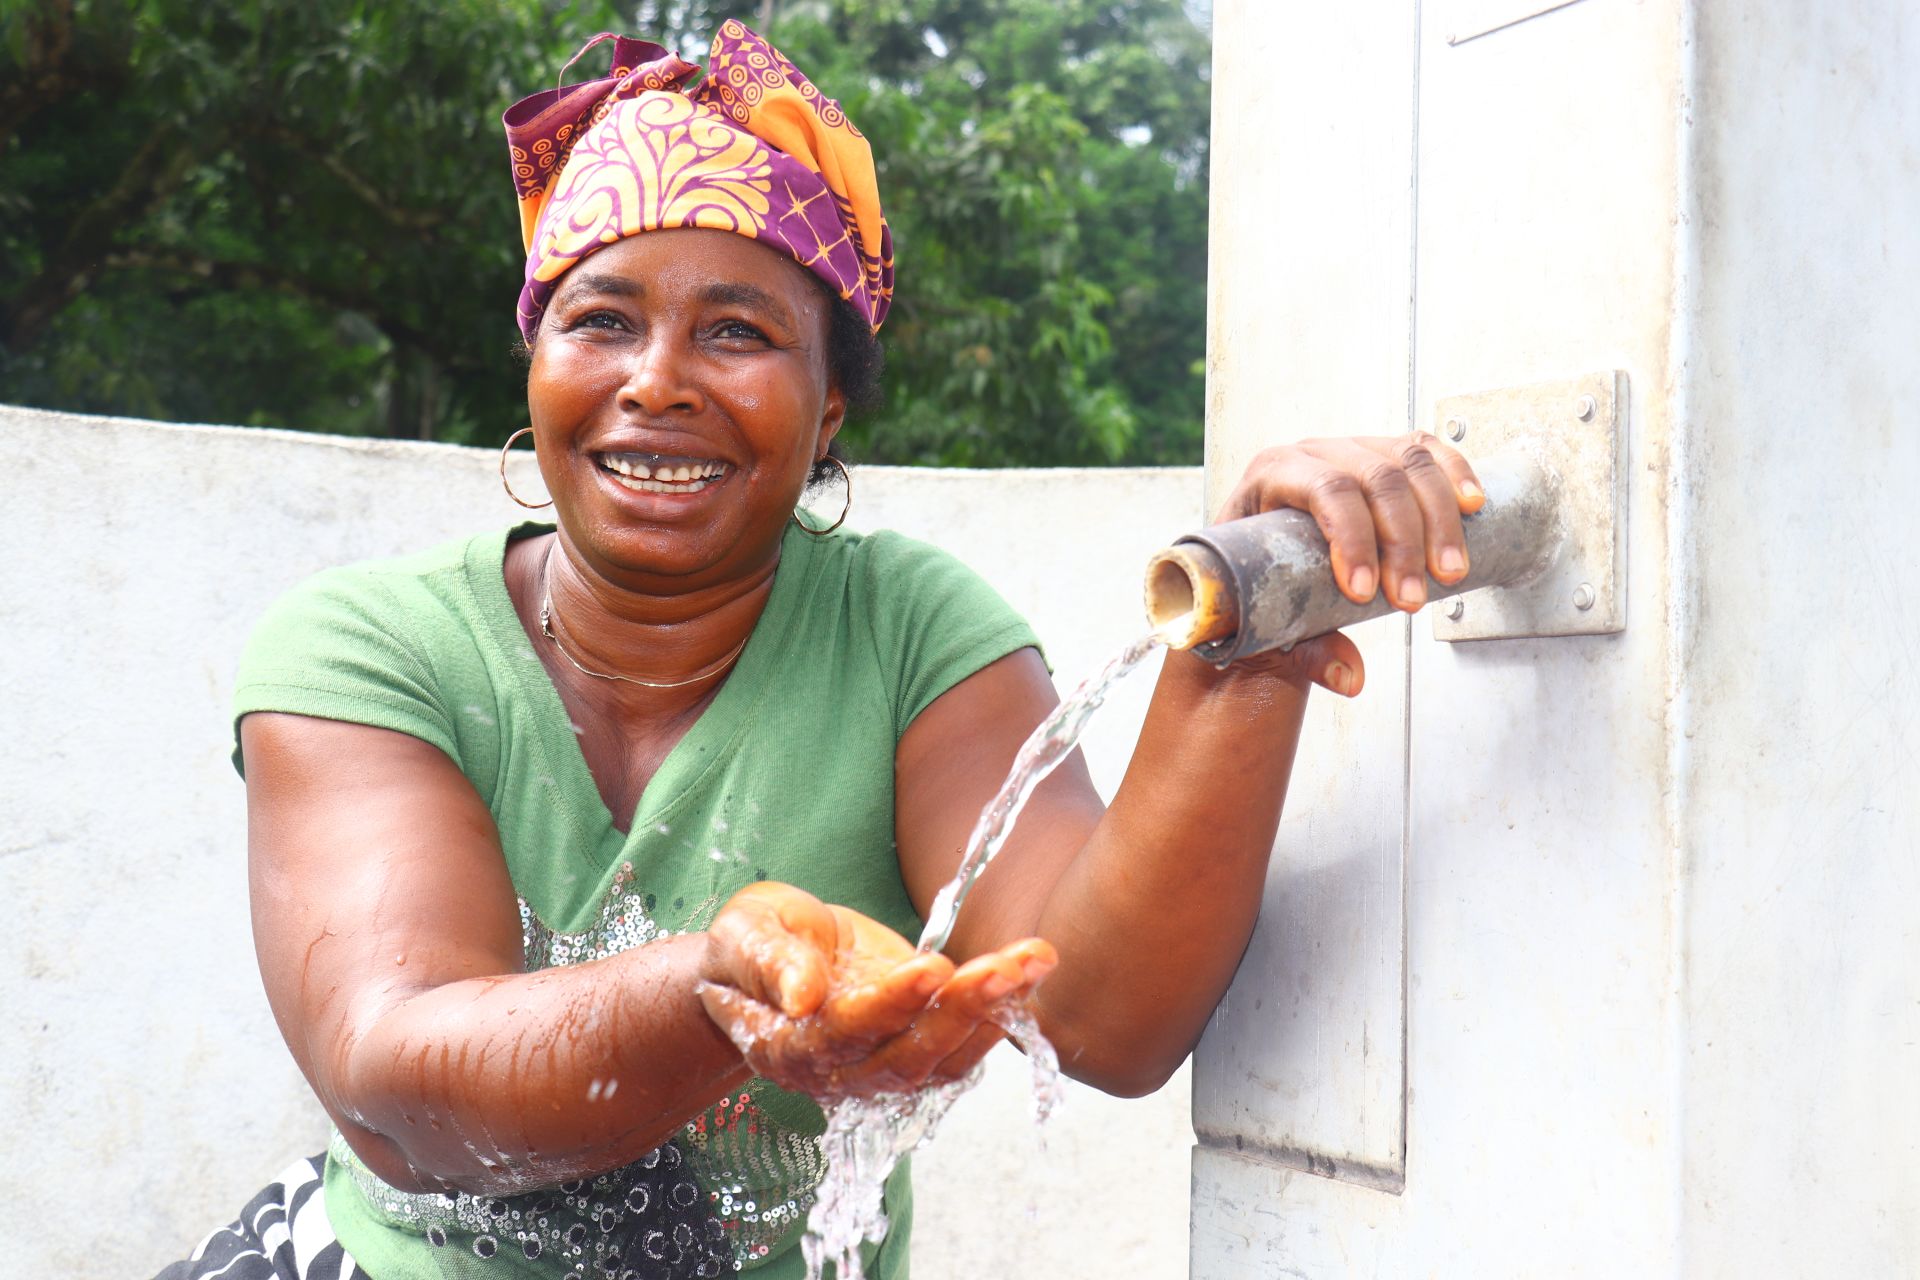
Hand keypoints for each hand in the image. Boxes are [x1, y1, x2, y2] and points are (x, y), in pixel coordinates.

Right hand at [697, 881, 1056, 1098]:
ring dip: (993, 1012)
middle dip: (964, 1012)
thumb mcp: (744, 937)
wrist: (762, 961)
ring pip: (944, 1058)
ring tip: (1034, 959)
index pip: (847, 1034)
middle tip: (1009, 967)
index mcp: (790, 1046)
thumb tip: (802, 994)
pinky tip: (1027, 971)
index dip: (892, 1005)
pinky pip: (960, 1043)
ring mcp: (880, 1062)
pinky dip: (996, 1012)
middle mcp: (840, 1070)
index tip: (931, 966)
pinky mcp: (912, 1042)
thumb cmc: (748, 946)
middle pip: (909, 1058)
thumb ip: (769, 964)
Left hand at [1209, 432, 1482, 697]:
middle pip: (1375, 480)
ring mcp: (1353, 449)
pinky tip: (1471, 505)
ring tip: (1449, 572)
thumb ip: (1305, 648)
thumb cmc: (1253, 576)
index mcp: (1272, 476)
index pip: (1324, 490)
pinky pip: (1428, 452)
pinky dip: (1454, 475)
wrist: (1256, 555)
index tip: (1365, 590)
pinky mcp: (1386, 453)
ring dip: (1438, 521)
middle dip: (1403, 543)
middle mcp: (1313, 454)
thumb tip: (1348, 676)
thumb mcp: (1266, 613)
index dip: (1353, 538)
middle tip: (1411, 598)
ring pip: (1409, 465)